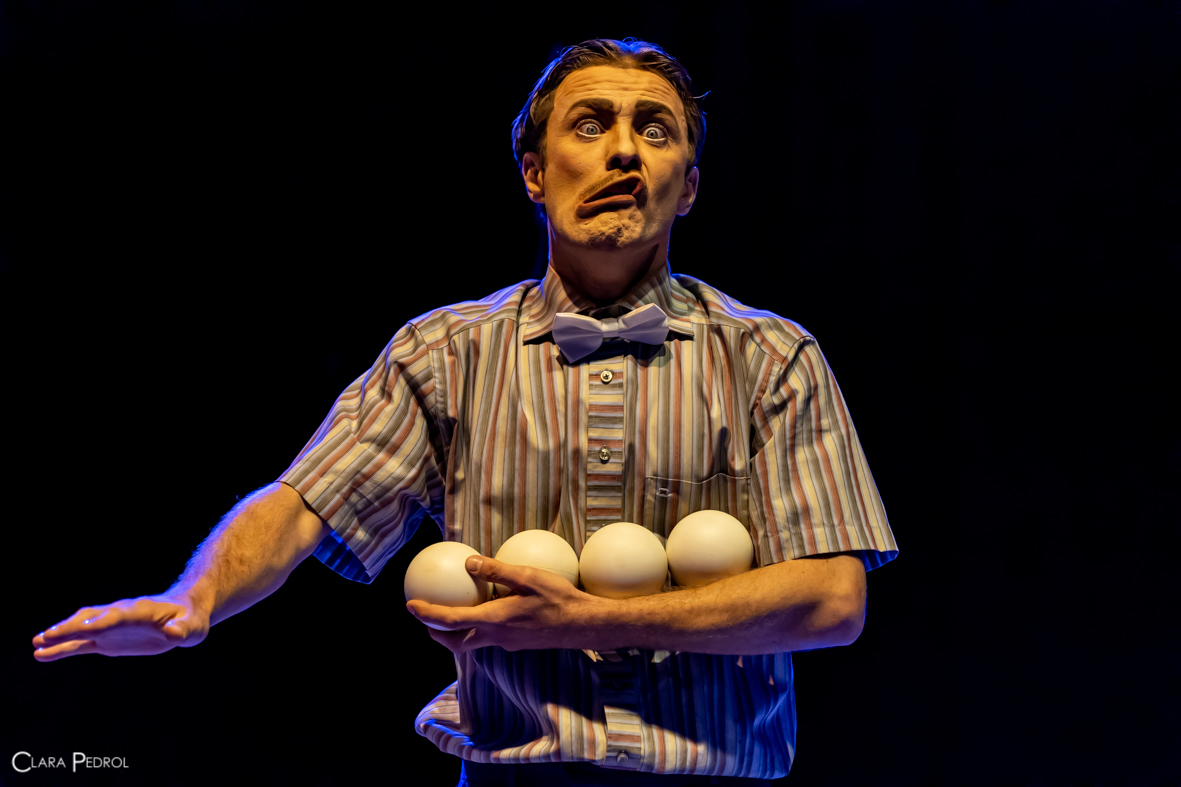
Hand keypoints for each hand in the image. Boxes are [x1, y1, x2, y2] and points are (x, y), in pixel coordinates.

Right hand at [32, 594, 209, 660]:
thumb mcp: (193, 627)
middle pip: (92, 620)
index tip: (83, 630)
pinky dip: (63, 648)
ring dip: (61, 635)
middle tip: (47, 635)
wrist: (183, 613)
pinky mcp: (107, 639)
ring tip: (37, 643)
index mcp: (140, 611)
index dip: (102, 623)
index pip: (118, 616)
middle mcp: (120, 616)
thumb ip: (182, 630)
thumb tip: (173, 633)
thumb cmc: (190, 620)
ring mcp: (111, 627)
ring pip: (81, 629)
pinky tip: (41, 654)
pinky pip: (81, 643)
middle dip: (72, 627)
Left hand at [406, 556, 605, 653]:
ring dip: (455, 631)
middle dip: (436, 632)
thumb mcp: (529, 577)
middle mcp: (497, 637)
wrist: (584, 625)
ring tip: (448, 612)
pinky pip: (488, 637)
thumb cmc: (560, 599)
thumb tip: (469, 562)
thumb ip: (497, 571)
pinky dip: (476, 627)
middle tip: (425, 614)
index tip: (411, 606)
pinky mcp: (517, 643)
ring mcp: (507, 643)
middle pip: (456, 642)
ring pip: (471, 642)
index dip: (428, 615)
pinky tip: (485, 609)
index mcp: (495, 620)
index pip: (451, 621)